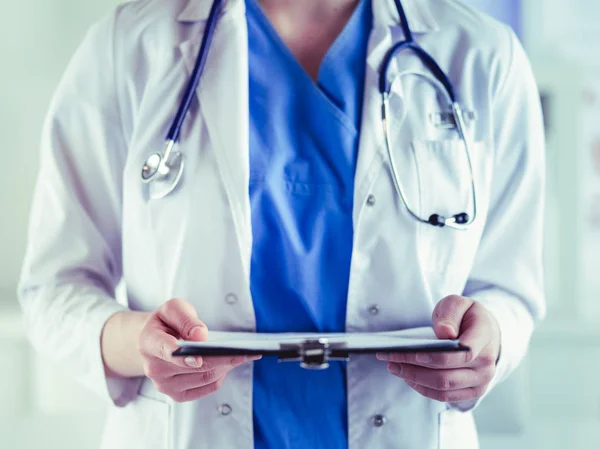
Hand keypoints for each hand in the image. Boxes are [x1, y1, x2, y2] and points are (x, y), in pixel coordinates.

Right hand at [138, 298, 259, 402]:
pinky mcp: (178, 395)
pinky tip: (230, 362)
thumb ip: (185, 318)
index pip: (164, 349)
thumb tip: (200, 335)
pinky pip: (208, 386)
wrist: (156, 341)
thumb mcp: (173, 309)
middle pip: (196, 365)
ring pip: (206, 376)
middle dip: (222, 357)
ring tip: (242, 353)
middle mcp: (154, 368)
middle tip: (244, 350)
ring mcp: (165, 385)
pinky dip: (222, 374)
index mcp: (149, 342)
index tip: (197, 357)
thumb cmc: (167, 323)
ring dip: (226, 365)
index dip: (181, 356)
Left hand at [377, 295, 500, 402]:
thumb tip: (444, 333)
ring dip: (415, 380)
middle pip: (447, 375)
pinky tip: (407, 377)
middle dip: (414, 369)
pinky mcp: (471, 392)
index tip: (411, 352)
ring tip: (394, 367)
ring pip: (443, 388)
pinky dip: (423, 388)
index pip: (462, 353)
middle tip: (390, 359)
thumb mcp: (458, 303)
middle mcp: (486, 364)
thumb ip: (451, 314)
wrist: (486, 332)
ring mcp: (480, 381)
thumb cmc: (467, 316)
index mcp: (485, 337)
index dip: (435, 357)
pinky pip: (444, 396)